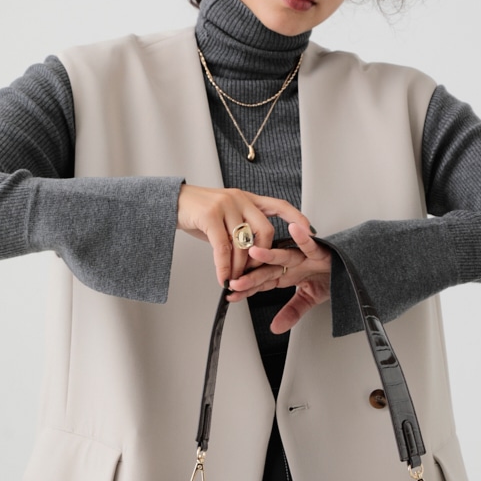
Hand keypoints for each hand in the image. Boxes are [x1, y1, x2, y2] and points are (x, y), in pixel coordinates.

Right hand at [177, 184, 313, 285]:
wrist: (171, 202)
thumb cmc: (199, 213)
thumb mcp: (226, 217)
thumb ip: (242, 230)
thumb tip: (253, 256)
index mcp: (248, 199)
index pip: (279, 205)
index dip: (296, 217)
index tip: (309, 232)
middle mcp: (240, 199)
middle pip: (265, 231)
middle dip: (262, 257)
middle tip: (253, 273)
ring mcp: (225, 205)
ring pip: (243, 243)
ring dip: (240, 268)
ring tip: (235, 281)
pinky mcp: (210, 215)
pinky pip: (223, 247)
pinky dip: (224, 267)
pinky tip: (223, 277)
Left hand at [226, 222, 331, 332]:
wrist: (351, 266)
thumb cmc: (331, 276)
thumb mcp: (310, 299)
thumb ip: (292, 312)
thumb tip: (275, 328)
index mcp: (287, 274)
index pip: (263, 282)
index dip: (248, 289)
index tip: (231, 296)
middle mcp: (292, 263)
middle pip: (268, 270)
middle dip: (252, 276)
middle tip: (235, 281)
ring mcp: (305, 256)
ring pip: (285, 254)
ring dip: (270, 253)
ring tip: (254, 252)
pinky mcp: (321, 250)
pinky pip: (312, 244)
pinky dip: (304, 238)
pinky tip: (294, 230)